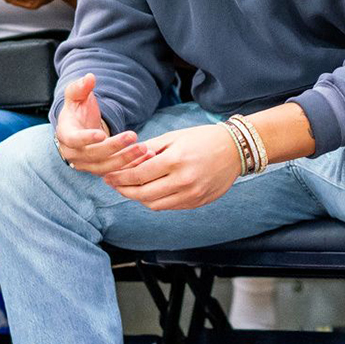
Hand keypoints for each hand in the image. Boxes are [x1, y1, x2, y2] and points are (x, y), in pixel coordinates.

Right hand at [55, 73, 151, 177]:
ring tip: (144, 149)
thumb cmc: (78, 112)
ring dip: (127, 159)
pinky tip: (148, 157)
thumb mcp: (76, 97)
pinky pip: (118, 172)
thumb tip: (89, 77)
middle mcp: (75, 155)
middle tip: (133, 136)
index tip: (102, 134)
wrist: (80, 130)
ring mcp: (88, 165)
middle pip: (95, 155)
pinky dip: (133, 166)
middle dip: (115, 147)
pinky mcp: (102, 170)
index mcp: (66, 136)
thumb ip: (80, 87)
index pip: (74, 140)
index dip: (86, 139)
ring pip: (107, 167)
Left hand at [103, 122, 241, 210]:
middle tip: (114, 185)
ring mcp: (192, 194)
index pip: (138, 174)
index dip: (119, 177)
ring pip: (154, 204)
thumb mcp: (174, 137)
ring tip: (131, 189)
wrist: (236, 150)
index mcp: (175, 160)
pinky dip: (156, 201)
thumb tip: (125, 160)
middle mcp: (183, 180)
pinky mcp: (198, 202)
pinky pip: (169, 206)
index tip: (108, 176)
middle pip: (143, 194)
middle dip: (124, 190)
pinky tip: (151, 192)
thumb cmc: (203, 139)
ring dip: (139, 198)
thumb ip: (149, 149)